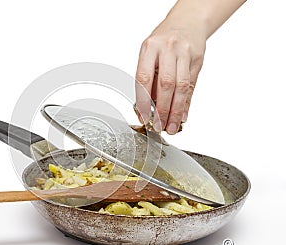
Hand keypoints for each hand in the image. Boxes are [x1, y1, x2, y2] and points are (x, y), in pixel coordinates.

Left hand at [135, 16, 205, 134]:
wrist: (187, 22)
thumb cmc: (163, 40)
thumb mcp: (149, 53)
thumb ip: (149, 77)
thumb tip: (148, 106)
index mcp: (149, 47)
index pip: (144, 78)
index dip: (144, 100)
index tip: (144, 116)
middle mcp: (167, 48)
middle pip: (166, 84)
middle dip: (163, 109)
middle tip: (159, 125)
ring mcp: (185, 53)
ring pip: (181, 86)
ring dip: (176, 110)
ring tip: (172, 125)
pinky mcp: (198, 59)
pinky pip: (192, 85)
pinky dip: (187, 103)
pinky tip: (183, 115)